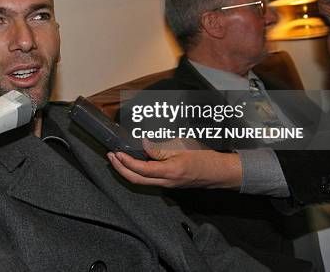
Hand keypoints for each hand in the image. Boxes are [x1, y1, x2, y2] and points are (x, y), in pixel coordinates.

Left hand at [107, 139, 241, 189]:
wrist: (219, 172)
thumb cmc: (204, 157)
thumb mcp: (182, 147)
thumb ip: (160, 148)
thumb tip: (143, 144)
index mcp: (169, 172)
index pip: (141, 170)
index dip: (126, 162)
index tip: (116, 152)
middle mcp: (166, 182)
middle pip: (136, 180)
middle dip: (120, 169)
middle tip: (110, 156)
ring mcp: (167, 185)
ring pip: (141, 182)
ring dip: (127, 171)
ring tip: (118, 159)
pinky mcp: (169, 183)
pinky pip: (148, 180)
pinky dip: (137, 172)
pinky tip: (133, 163)